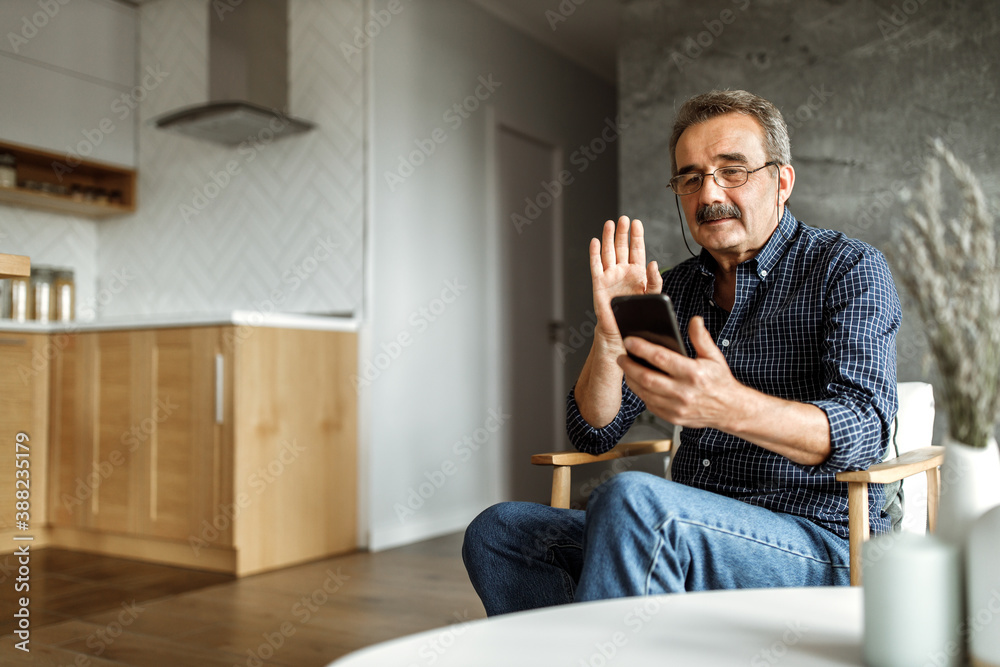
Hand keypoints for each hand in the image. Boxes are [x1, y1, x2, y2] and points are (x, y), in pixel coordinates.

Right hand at [590, 216, 662, 347]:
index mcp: (637, 273)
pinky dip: (594, 253)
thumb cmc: (637, 315)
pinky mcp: (598, 283)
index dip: (636, 236)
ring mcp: (610, 276)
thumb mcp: (652, 297)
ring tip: (610, 224)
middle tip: (623, 219)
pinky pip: (596, 266)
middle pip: (621, 247)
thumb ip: (655, 280)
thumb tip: (653, 263)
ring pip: (608, 252)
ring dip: (609, 238)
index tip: (637, 223)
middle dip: (622, 233)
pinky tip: (595, 241)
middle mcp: (622, 271)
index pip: (636, 250)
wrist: (621, 330)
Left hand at [618, 316, 741, 430]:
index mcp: (693, 374)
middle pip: (647, 377)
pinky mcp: (673, 418)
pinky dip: (641, 393)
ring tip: (626, 369)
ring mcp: (677, 408)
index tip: (629, 341)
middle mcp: (684, 392)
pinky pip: (650, 405)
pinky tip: (638, 383)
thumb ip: (701, 338)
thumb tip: (694, 320)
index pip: (661, 358)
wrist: (730, 410)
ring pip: (645, 393)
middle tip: (621, 356)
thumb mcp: (714, 357)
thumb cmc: (720, 382)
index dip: (641, 348)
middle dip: (629, 366)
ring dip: (632, 380)